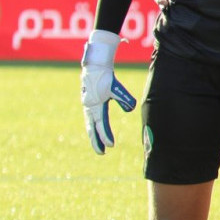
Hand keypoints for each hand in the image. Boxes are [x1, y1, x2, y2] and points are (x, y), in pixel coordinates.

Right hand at [79, 30, 136, 154]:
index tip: (111, 146)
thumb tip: (131, 108)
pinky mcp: (90, 102)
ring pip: (91, 124)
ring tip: (100, 146)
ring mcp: (88, 105)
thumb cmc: (105, 77)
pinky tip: (98, 130)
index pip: (100, 125)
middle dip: (96, 141)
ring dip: (95, 135)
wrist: (95, 66)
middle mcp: (89, 108)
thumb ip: (123, 98)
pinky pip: (91, 118)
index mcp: (95, 106)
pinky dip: (94, 126)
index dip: (105, 135)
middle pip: (92, 128)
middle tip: (101, 153)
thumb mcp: (115, 88)